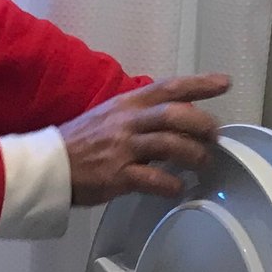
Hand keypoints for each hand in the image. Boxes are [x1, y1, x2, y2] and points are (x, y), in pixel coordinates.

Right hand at [61, 75, 231, 205]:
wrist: (47, 166)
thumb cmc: (81, 143)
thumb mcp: (111, 116)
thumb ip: (143, 116)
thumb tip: (179, 120)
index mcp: (127, 104)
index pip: (168, 87)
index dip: (199, 83)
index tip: (224, 83)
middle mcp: (127, 121)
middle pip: (174, 114)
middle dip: (202, 124)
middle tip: (216, 135)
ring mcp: (121, 148)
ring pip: (168, 144)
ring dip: (193, 154)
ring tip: (203, 163)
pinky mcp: (116, 175)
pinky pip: (151, 179)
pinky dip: (170, 184)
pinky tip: (177, 188)